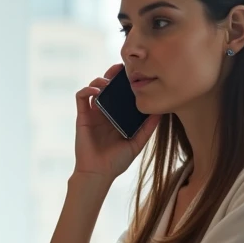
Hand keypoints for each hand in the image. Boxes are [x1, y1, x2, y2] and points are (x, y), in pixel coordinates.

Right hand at [74, 64, 159, 179]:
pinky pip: (81, 97)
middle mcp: (105, 112)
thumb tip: (162, 111)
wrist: (99, 173)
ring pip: (93, 87)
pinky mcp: (82, 117)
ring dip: (100, 80)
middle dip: (112, 74)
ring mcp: (93, 113)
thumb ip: (148, 128)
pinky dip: (87, 89)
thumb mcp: (137, 143)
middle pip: (107, 86)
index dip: (125, 82)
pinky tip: (96, 91)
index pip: (121, 93)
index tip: (134, 73)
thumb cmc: (116, 161)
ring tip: (108, 83)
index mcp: (117, 116)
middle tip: (120, 69)